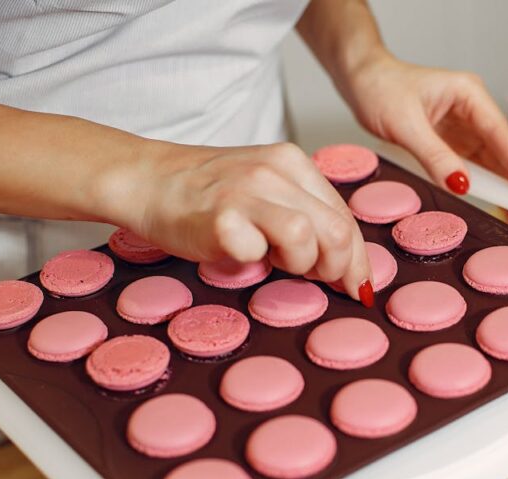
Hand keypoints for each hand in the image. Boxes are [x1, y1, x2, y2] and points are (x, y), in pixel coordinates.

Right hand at [114, 141, 372, 303]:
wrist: (148, 180)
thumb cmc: (208, 195)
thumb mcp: (266, 191)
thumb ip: (305, 215)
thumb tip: (345, 264)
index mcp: (293, 163)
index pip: (345, 217)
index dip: (359, 259)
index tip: (359, 286)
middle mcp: (275, 172)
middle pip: (337, 231)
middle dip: (338, 268)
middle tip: (318, 280)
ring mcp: (246, 193)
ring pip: (307, 240)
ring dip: (297, 265)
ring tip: (273, 261)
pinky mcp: (220, 219)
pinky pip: (257, 254)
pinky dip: (253, 264)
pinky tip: (238, 254)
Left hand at [341, 55, 507, 196]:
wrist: (361, 80)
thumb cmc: (380, 88)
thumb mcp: (405, 125)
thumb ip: (434, 156)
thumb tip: (461, 184)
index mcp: (469, 94)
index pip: (501, 134)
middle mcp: (472, 109)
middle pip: (503, 151)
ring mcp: (464, 127)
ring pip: (492, 162)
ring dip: (502, 189)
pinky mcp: (452, 142)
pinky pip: (473, 167)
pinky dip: (482, 186)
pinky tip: (494, 204)